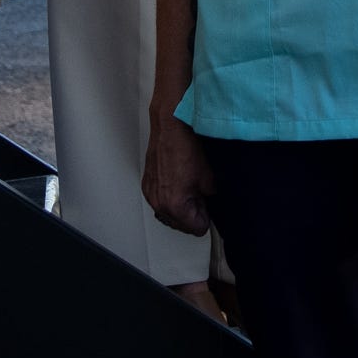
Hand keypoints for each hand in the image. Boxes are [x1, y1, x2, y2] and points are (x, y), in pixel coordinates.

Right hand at [142, 110, 215, 233]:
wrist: (170, 128)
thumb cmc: (185, 147)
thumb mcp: (209, 178)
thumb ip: (210, 198)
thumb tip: (209, 202)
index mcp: (175, 205)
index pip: (197, 228)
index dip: (206, 217)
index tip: (207, 205)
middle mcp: (159, 203)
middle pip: (181, 225)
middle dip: (193, 213)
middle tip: (199, 194)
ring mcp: (151, 194)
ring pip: (169, 215)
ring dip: (181, 207)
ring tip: (188, 187)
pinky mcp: (147, 186)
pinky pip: (160, 202)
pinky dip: (170, 197)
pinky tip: (178, 182)